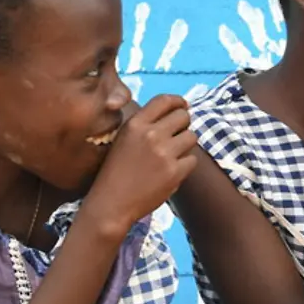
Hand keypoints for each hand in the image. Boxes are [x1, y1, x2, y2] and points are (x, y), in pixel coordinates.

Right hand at [88, 94, 198, 226]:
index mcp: (135, 124)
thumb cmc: (115, 172)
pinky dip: (185, 165)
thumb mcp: (123, 139)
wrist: (111, 203)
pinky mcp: (174, 172)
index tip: (183, 106)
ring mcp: (164, 153)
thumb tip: (175, 112)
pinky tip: (172, 171)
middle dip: (183, 125)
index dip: (178, 101)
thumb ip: (144, 126)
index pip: (164, 100)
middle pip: (183, 116)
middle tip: (177, 136)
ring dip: (186, 145)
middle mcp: (150, 134)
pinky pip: (192, 160)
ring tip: (173, 155)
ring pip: (192, 137)